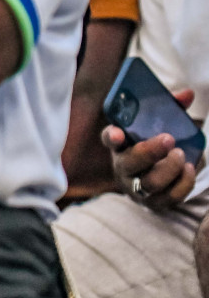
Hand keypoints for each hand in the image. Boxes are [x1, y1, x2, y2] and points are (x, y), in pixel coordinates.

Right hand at [102, 88, 200, 209]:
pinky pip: (169, 198)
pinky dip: (183, 183)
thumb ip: (171, 108)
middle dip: (150, 152)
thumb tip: (187, 94)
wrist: (158, 175)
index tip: (118, 133)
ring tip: (181, 154)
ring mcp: (137, 187)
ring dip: (169, 168)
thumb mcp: (159, 126)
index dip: (112, 136)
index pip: (109, 138)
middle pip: (129, 164)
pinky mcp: (154, 202)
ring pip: (150, 183)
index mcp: (120, 145)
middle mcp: (123, 167)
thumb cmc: (156, 145)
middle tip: (169, 139)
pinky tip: (189, 168)